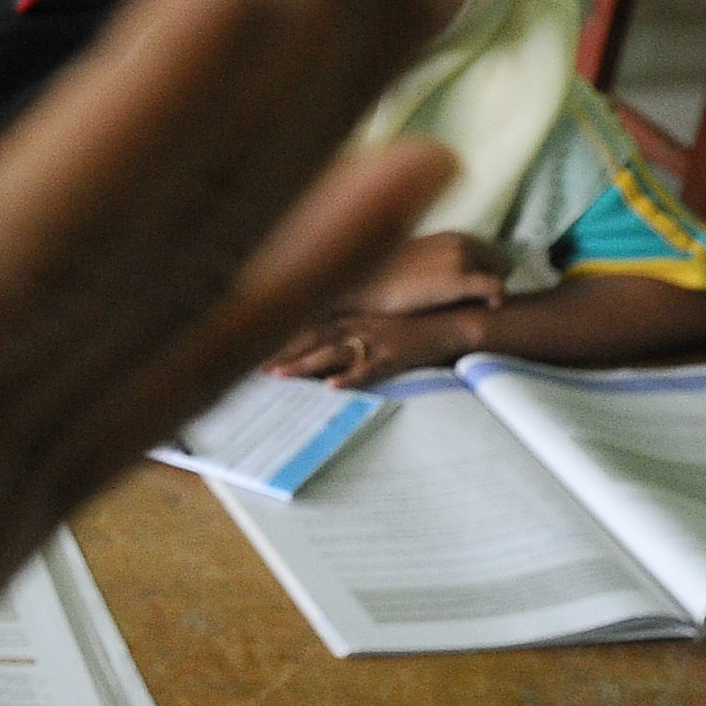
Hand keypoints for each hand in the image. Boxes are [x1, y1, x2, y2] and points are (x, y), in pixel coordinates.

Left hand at [265, 306, 481, 383]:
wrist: (453, 322)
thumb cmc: (412, 326)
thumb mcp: (376, 326)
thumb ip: (350, 335)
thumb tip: (324, 356)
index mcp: (352, 319)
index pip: (308, 329)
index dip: (281, 339)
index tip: (253, 350)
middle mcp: (358, 326)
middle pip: (311, 339)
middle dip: (282, 352)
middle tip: (253, 367)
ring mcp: (375, 339)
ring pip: (333, 352)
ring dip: (305, 364)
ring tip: (280, 375)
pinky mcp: (394, 354)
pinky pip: (370, 368)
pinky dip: (351, 377)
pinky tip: (332, 386)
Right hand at [339, 229, 509, 319]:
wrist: (357, 286)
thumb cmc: (378, 281)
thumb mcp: (412, 263)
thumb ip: (436, 264)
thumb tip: (446, 282)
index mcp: (448, 236)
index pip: (489, 251)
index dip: (490, 271)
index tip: (484, 291)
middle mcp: (457, 241)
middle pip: (499, 261)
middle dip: (495, 280)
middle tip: (483, 302)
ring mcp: (459, 258)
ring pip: (500, 272)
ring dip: (493, 289)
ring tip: (481, 307)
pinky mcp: (457, 279)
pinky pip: (495, 288)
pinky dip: (497, 299)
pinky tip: (489, 309)